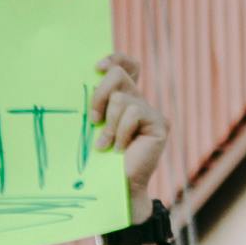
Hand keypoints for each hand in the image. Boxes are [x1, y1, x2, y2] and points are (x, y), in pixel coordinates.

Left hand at [92, 62, 173, 227]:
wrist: (115, 186)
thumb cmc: (98, 159)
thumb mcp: (92, 126)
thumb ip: (95, 103)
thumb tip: (86, 79)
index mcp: (123, 98)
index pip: (127, 64)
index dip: (115, 58)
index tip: (97, 67)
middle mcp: (139, 100)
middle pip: (118, 74)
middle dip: (99, 94)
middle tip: (93, 120)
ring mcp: (150, 111)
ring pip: (120, 97)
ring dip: (108, 123)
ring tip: (109, 145)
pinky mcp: (159, 123)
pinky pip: (132, 113)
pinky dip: (121, 132)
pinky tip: (121, 149)